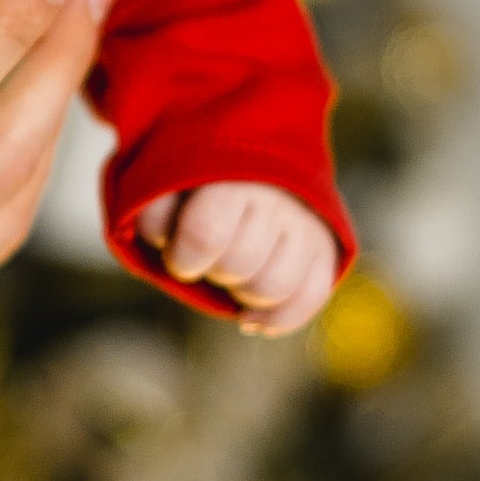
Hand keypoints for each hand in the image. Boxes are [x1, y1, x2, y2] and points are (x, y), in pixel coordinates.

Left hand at [135, 180, 337, 336]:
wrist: (250, 162)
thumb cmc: (197, 183)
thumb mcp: (166, 182)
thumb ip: (155, 208)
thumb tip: (162, 236)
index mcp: (229, 177)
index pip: (204, 236)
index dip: (183, 260)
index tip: (179, 256)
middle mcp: (274, 199)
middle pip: (238, 266)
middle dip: (213, 272)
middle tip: (210, 258)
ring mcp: (303, 224)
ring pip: (273, 288)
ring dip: (243, 293)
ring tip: (233, 276)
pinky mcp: (324, 247)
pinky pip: (310, 297)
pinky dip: (277, 318)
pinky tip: (250, 318)